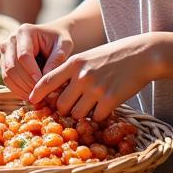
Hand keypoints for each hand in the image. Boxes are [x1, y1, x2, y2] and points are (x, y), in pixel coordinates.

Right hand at [0, 23, 73, 99]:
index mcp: (24, 31)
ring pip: (7, 74)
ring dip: (21, 89)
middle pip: (12, 66)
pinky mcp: (3, 62)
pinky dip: (17, 90)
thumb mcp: (64, 45)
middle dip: (27, 83)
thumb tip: (45, 78)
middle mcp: (10, 39)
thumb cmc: (59, 40)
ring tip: (36, 97)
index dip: (32, 72)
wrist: (51, 37)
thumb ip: (57, 59)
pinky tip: (29, 96)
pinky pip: (6, 79)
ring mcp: (5, 51)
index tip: (43, 84)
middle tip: (41, 95)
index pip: (24, 55)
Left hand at [27, 35, 161, 120]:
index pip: (47, 81)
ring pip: (77, 114)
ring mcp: (96, 88)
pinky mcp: (111, 99)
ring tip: (90, 106)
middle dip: (64, 110)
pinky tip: (105, 107)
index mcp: (73, 63)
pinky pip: (97, 117)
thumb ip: (71, 71)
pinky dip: (99, 116)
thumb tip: (55, 91)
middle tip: (72, 108)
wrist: (141, 55)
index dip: (37, 93)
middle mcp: (81, 76)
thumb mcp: (87, 57)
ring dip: (82, 114)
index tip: (31, 101)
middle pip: (61, 104)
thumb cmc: (112, 57)